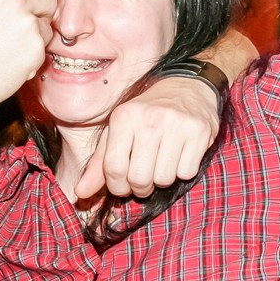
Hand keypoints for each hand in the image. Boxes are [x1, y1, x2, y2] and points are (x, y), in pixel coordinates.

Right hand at [0, 0, 58, 111]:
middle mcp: (17, 0)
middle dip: (38, 11)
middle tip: (18, 24)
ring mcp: (28, 26)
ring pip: (47, 25)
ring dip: (34, 35)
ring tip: (8, 45)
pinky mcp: (35, 51)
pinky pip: (43, 49)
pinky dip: (30, 55)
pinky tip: (9, 60)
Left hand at [75, 77, 219, 198]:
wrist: (186, 88)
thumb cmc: (146, 115)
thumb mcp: (118, 132)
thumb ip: (99, 164)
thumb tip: (80, 193)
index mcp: (123, 117)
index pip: (113, 169)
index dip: (118, 187)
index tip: (124, 186)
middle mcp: (149, 119)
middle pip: (139, 178)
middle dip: (141, 188)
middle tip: (145, 179)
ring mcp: (176, 124)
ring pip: (164, 179)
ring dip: (163, 179)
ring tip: (162, 163)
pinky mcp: (199, 131)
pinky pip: (186, 173)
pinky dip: (182, 171)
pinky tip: (180, 155)